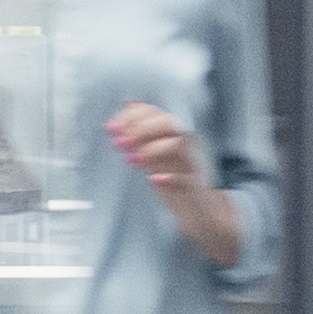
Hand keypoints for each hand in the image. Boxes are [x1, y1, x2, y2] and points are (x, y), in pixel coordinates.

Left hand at [106, 102, 247, 268]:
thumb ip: (144, 130)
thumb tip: (128, 103)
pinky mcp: (197, 184)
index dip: (132, 117)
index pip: (155, 113)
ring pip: (178, 145)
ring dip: (152, 149)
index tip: (112, 127)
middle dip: (140, 129)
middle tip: (119, 142)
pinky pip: (187, 177)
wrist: (200, 210)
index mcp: (174, 133)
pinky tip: (154, 180)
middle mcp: (185, 142)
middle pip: (168, 124)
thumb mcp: (156, 152)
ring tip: (131, 160)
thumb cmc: (176, 178)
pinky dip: (170, 177)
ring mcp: (193, 162)